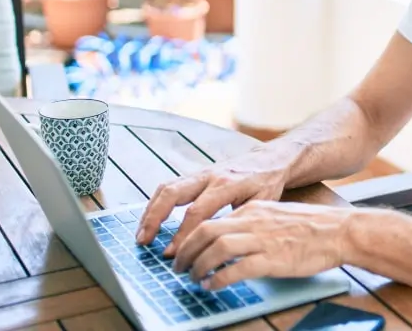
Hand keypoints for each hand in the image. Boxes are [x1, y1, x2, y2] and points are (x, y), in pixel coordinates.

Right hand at [136, 147, 292, 256]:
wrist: (270, 159)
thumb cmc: (267, 183)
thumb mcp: (261, 203)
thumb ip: (237, 220)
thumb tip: (216, 245)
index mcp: (226, 184)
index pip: (197, 212)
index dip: (182, 234)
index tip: (171, 253)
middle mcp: (209, 176)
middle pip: (172, 194)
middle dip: (154, 218)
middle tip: (143, 241)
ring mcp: (200, 173)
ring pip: (167, 188)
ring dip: (150, 211)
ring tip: (141, 234)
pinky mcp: (196, 174)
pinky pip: (170, 186)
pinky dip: (156, 202)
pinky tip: (150, 220)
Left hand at [170, 200, 352, 289]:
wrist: (339, 231)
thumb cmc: (312, 227)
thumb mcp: (276, 217)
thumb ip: (253, 225)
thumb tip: (231, 241)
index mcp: (253, 209)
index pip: (210, 219)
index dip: (190, 237)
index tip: (183, 250)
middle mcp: (253, 220)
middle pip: (206, 231)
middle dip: (186, 251)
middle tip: (178, 267)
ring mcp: (262, 239)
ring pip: (217, 248)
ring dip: (198, 265)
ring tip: (193, 278)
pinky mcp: (272, 258)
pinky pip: (237, 268)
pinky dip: (218, 278)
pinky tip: (212, 286)